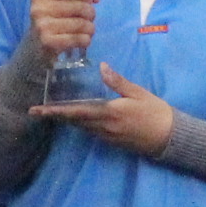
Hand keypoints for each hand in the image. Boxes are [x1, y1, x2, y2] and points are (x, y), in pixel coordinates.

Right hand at [27, 0, 100, 59]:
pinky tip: (84, 40)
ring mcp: (42, 26)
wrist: (36, 48)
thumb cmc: (53, 21)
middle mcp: (38, 9)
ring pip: (80, 23)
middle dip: (90, 13)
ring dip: (90, 28)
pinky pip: (77, 38)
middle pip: (78, 6)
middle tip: (90, 19)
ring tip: (88, 30)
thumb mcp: (61, 2)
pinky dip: (86, 40)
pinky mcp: (48, 42)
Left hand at [38, 63, 175, 155]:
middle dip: (55, 116)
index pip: (76, 112)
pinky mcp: (111, 140)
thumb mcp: (138, 93)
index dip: (55, 112)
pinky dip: (79, 122)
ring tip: (50, 111)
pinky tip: (74, 115)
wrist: (169, 137)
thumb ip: (118, 82)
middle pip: (74, 121)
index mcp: (109, 114)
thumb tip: (102, 66)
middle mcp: (103, 128)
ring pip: (80, 127)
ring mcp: (107, 136)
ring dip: (66, 119)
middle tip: (36, 110)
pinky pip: (90, 130)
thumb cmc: (155, 112)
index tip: (37, 110)